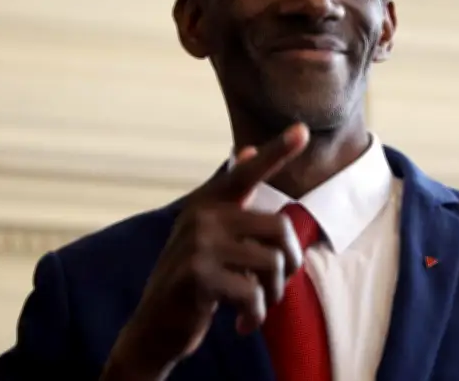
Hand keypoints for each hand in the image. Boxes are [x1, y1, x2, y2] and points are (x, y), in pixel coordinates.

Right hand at [103, 123, 309, 380]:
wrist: (154, 327)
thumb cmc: (195, 281)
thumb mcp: (211, 237)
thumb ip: (232, 200)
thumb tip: (246, 149)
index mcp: (209, 203)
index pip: (247, 172)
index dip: (277, 151)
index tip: (303, 130)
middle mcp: (202, 215)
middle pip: (280, 229)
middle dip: (289, 264)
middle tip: (277, 286)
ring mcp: (198, 243)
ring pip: (272, 263)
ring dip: (273, 294)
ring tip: (258, 306)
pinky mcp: (197, 275)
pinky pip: (253, 293)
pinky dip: (255, 316)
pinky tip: (242, 324)